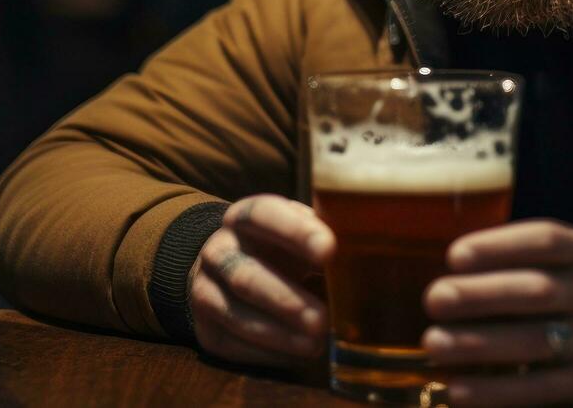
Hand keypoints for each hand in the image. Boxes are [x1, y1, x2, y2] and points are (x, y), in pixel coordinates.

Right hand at [189, 194, 334, 367]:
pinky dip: (267, 352)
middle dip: (286, 300)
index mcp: (245, 218)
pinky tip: (296, 355)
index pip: (263, 216)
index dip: (295, 233)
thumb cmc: (281, 249)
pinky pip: (232, 343)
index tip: (329, 250)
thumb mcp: (298, 231)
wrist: (228, 269)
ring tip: (315, 345)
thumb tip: (368, 252)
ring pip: (236, 313)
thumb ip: (323, 236)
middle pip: (246, 275)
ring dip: (279, 334)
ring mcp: (204, 289)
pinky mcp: (205, 328)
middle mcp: (218, 250)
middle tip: (323, 320)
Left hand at [422, 220, 572, 405]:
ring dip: (477, 346)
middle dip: (478, 296)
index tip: (455, 256)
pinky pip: (540, 389)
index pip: (544, 241)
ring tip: (435, 345)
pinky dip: (497, 393)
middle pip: (533, 292)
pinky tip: (460, 392)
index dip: (498, 246)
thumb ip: (539, 252)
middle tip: (434, 299)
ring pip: (532, 342)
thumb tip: (462, 264)